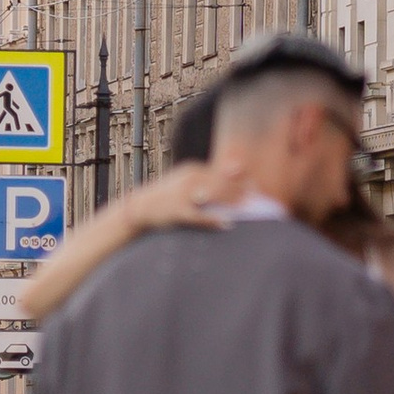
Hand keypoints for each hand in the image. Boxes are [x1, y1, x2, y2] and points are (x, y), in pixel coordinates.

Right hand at [128, 159, 248, 232]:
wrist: (139, 207)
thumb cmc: (167, 197)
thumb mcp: (185, 182)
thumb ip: (206, 181)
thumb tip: (229, 182)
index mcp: (192, 171)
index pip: (219, 172)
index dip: (238, 178)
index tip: (253, 184)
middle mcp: (189, 180)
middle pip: (219, 182)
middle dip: (238, 189)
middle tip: (255, 196)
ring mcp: (183, 195)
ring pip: (211, 195)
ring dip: (230, 200)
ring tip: (246, 206)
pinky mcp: (177, 211)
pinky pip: (198, 216)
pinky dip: (213, 219)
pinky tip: (226, 223)